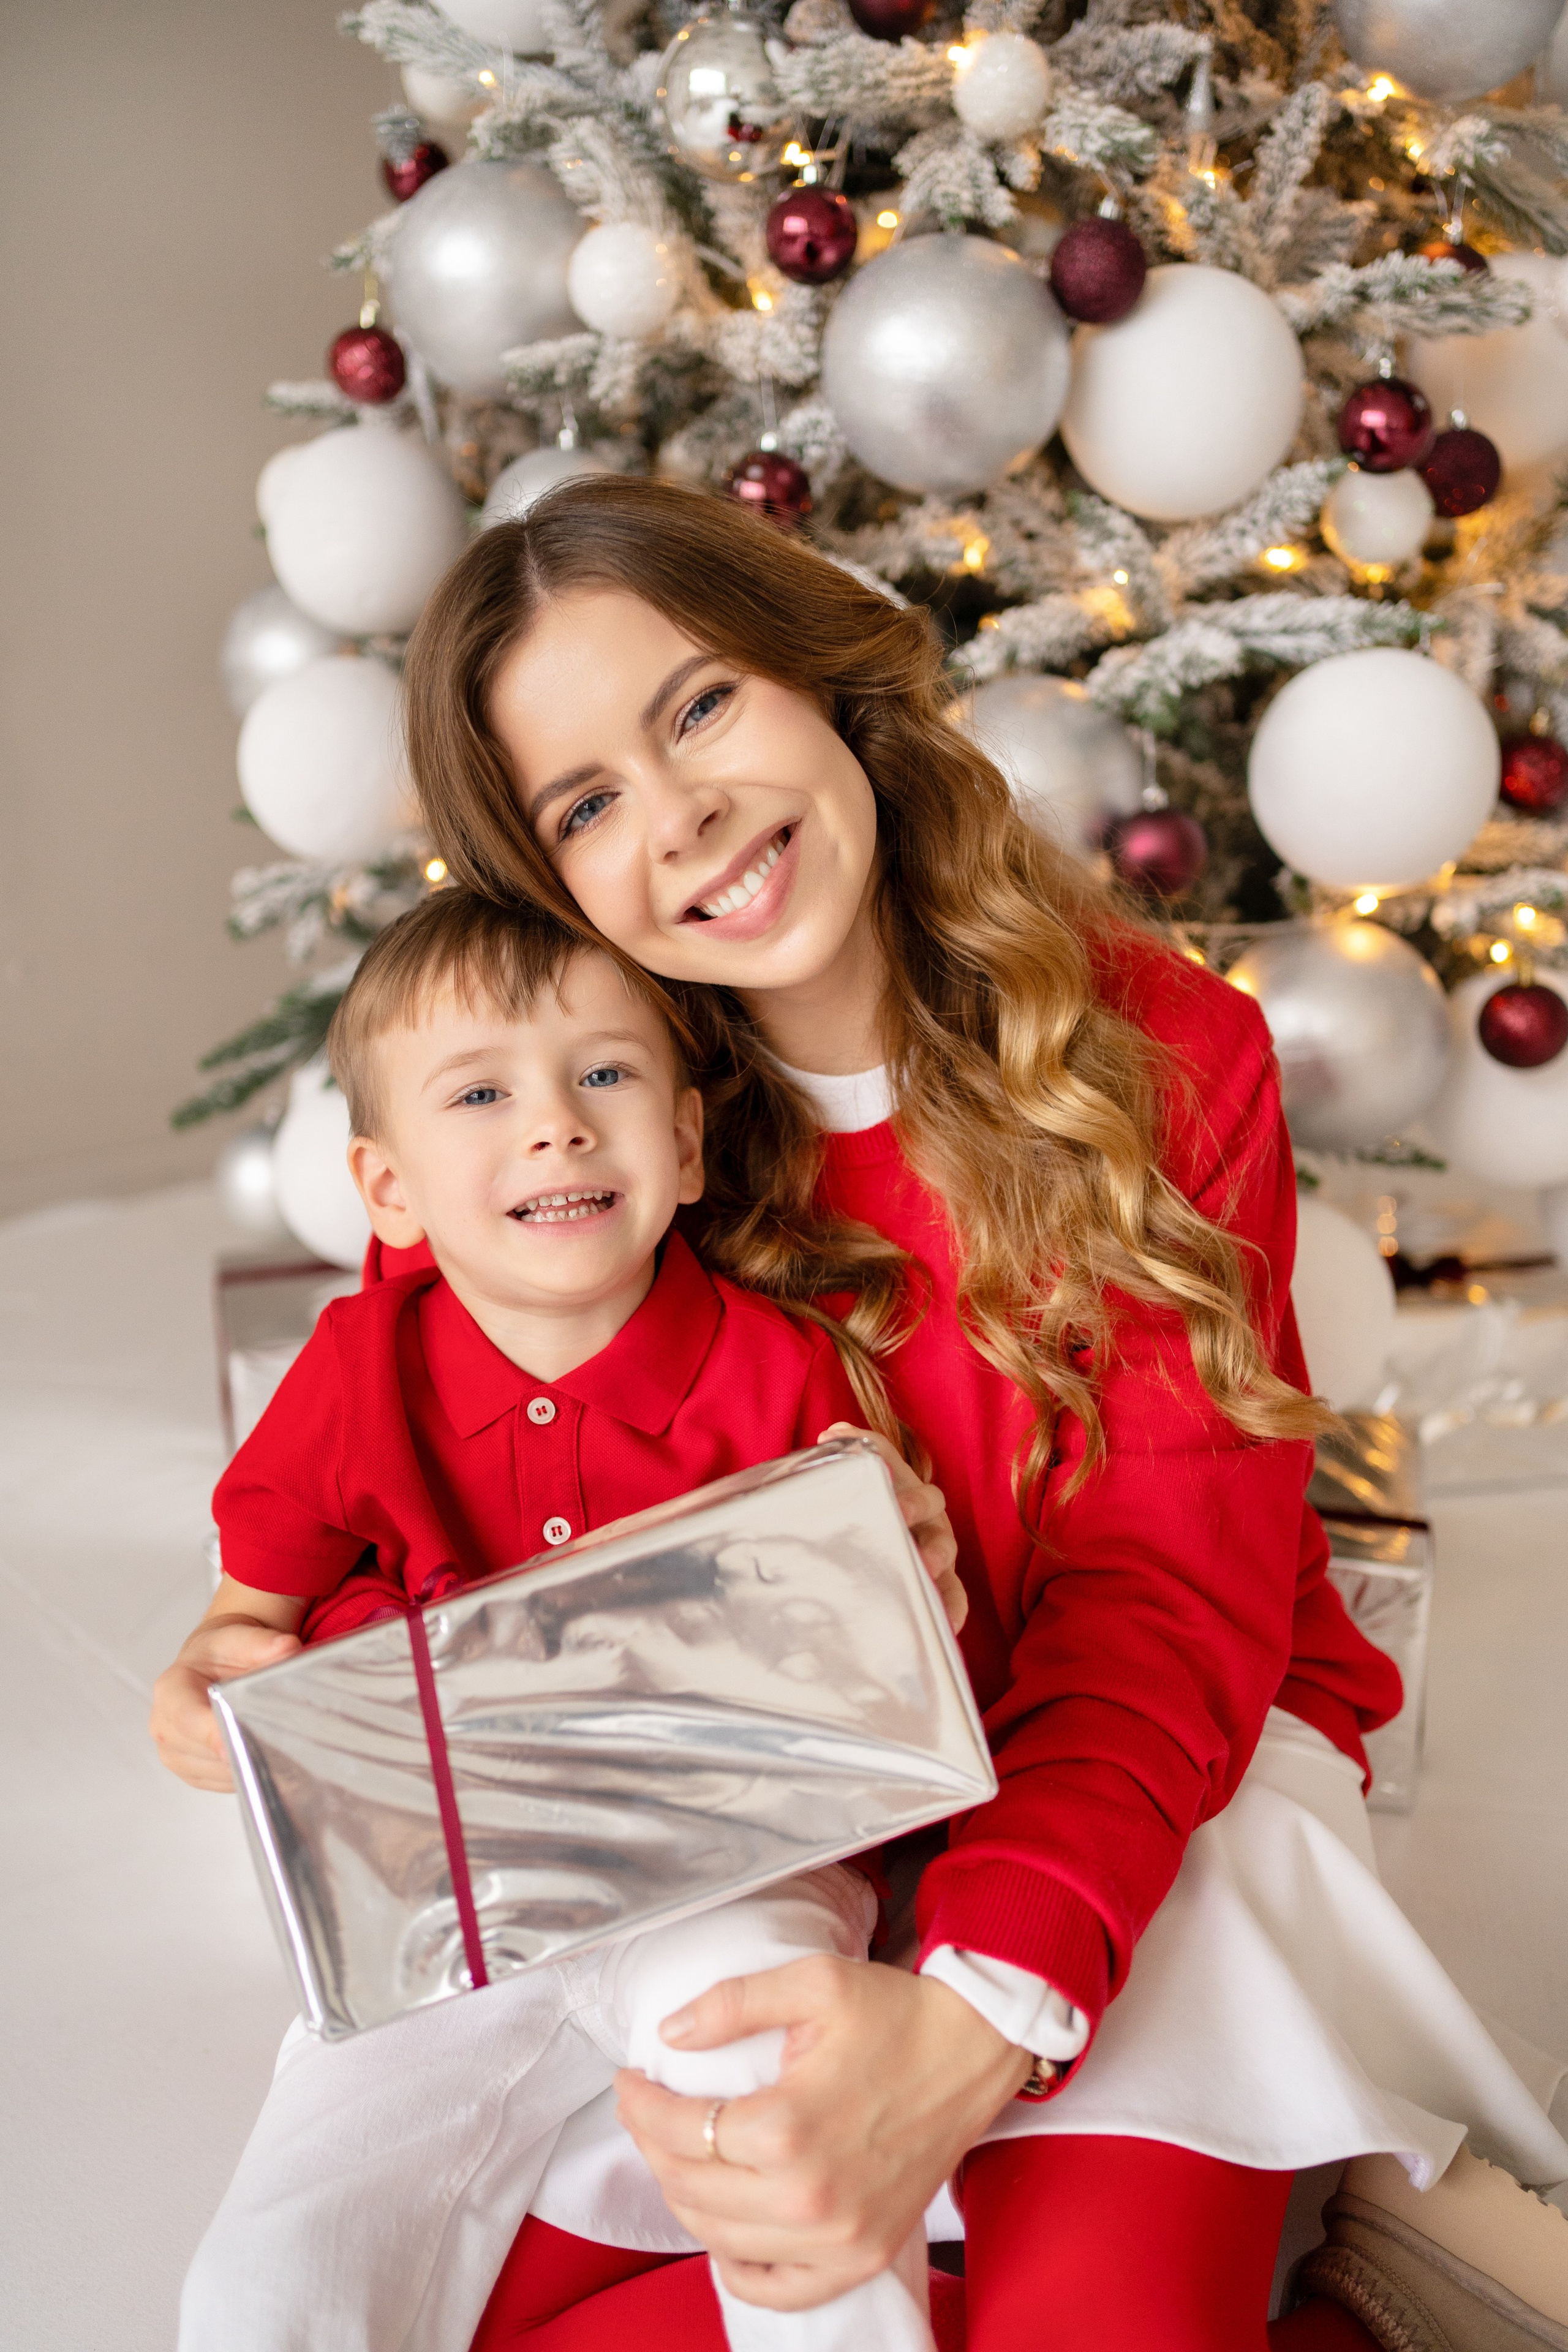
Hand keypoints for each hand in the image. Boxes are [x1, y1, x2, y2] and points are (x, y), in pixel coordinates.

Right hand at [150, 1594, 302, 1790]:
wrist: (213, 1667)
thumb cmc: (222, 1654)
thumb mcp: (239, 1639)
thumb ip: (261, 1644)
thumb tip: (286, 1648)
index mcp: (171, 1689)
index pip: (187, 1718)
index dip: (212, 1734)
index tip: (238, 1745)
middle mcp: (164, 1726)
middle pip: (206, 1752)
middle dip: (244, 1747)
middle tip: (282, 1738)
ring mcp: (175, 1754)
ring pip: (219, 1772)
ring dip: (248, 1761)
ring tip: (274, 1738)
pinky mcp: (192, 1774)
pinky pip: (224, 1783)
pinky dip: (246, 1772)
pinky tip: (261, 1751)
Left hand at [614, 1958, 1028, 2308]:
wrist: (974, 2051)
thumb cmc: (896, 2015)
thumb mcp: (811, 1982)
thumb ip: (732, 2004)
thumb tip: (671, 2034)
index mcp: (788, 2127)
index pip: (681, 2131)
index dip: (640, 2105)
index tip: (629, 2081)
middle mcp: (808, 2197)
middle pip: (691, 2188)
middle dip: (652, 2145)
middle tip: (647, 2110)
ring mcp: (837, 2238)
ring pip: (719, 2238)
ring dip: (685, 2196)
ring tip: (679, 2154)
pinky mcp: (861, 2256)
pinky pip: (776, 2288)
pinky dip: (737, 2266)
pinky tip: (724, 2229)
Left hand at [817, 1423, 964, 1633]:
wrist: (871, 1523)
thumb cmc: (872, 1495)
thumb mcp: (866, 1469)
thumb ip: (856, 1449)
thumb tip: (833, 1433)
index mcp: (917, 1500)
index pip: (921, 1496)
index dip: (912, 1501)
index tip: (896, 1509)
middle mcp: (932, 1532)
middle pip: (942, 1541)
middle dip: (934, 1552)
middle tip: (923, 1562)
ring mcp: (936, 1566)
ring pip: (951, 1580)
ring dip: (947, 1594)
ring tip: (943, 1613)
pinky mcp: (934, 1595)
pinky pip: (951, 1606)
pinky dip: (952, 1617)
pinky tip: (948, 1632)